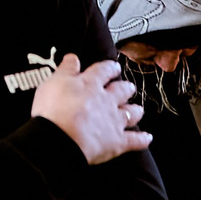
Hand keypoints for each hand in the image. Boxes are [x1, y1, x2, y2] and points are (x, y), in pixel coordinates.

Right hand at [29, 55, 150, 164]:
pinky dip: (142, 139)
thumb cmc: (54, 110)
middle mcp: (107, 100)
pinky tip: (147, 138)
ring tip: (138, 109)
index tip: (113, 66)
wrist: (61, 138)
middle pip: (121, 91)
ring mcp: (114, 121)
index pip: (103, 70)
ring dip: (135, 111)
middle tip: (128, 87)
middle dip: (125, 88)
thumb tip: (72, 57)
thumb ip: (65, 70)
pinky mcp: (117, 142)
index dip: (109, 67)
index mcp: (90, 84)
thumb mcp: (53, 82)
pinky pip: (135, 140)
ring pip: (131, 113)